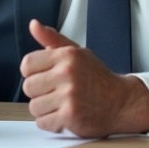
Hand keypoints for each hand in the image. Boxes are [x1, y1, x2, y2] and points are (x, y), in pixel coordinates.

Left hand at [20, 19, 148, 137]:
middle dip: (39, 92)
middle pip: (28, 87)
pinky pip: (42, 122)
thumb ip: (52, 40)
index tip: (45, 76)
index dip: (33, 73)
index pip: (27, 64)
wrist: (121, 102)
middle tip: (55, 92)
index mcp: (66, 55)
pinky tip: (64, 115)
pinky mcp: (70, 116)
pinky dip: (51, 122)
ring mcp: (69, 95)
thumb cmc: (97, 78)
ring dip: (45, 109)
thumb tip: (33, 25)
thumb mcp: (77, 53)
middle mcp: (67, 73)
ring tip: (60, 104)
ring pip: (34, 107)